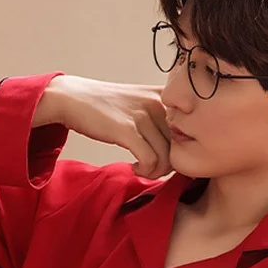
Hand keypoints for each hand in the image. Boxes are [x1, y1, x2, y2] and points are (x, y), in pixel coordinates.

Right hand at [33, 75, 172, 180]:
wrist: (74, 98)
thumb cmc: (108, 106)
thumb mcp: (142, 102)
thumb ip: (163, 116)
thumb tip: (182, 143)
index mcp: (166, 95)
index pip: (194, 128)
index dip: (183, 149)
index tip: (167, 156)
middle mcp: (159, 102)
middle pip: (182, 146)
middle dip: (170, 163)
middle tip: (154, 167)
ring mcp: (143, 115)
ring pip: (168, 157)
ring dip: (156, 171)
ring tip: (143, 169)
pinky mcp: (127, 129)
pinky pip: (150, 160)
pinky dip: (145, 171)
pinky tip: (135, 167)